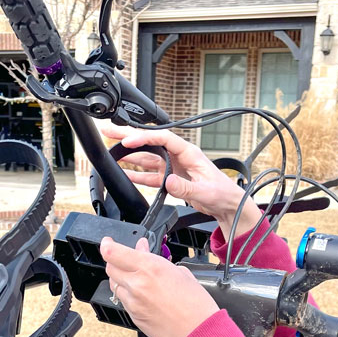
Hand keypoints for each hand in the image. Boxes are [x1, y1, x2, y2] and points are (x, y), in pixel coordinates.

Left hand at [100, 236, 218, 336]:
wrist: (199, 333)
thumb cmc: (196, 304)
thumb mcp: (180, 273)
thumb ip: (156, 259)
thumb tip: (142, 249)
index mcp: (150, 267)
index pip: (113, 253)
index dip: (107, 245)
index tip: (108, 242)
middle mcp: (137, 284)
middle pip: (110, 267)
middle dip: (115, 261)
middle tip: (125, 259)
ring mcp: (133, 302)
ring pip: (114, 285)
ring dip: (121, 278)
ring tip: (136, 277)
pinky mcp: (133, 316)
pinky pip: (123, 300)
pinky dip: (127, 294)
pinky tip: (142, 294)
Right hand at [101, 124, 262, 239]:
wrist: (227, 205)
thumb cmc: (222, 193)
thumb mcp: (204, 191)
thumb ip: (185, 187)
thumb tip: (168, 181)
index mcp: (188, 152)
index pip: (162, 139)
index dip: (144, 138)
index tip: (128, 142)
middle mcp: (178, 156)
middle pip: (150, 142)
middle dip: (129, 136)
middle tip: (110, 131)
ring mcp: (172, 167)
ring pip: (146, 157)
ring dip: (129, 154)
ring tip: (111, 149)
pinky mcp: (169, 179)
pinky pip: (149, 175)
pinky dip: (136, 174)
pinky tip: (124, 173)